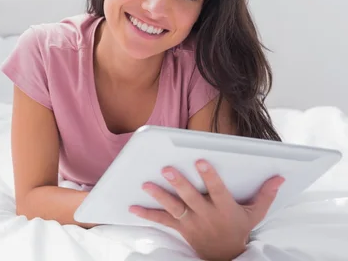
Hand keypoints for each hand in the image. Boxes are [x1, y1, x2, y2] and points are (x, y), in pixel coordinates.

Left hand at [129, 160, 284, 260]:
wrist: (225, 256)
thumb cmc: (239, 229)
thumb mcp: (255, 214)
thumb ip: (266, 195)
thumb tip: (280, 176)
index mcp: (225, 209)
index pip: (218, 190)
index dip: (209, 176)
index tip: (200, 160)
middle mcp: (207, 216)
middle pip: (191, 198)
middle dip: (179, 184)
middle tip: (166, 169)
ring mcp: (192, 223)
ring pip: (174, 208)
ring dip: (159, 197)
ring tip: (146, 185)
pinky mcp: (180, 229)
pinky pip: (162, 221)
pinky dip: (147, 214)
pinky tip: (132, 206)